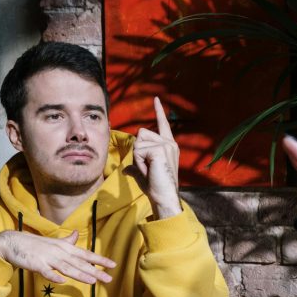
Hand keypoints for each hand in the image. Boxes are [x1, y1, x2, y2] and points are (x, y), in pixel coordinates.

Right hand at [0, 230, 115, 284]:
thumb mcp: (54, 241)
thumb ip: (67, 240)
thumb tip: (76, 234)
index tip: (113, 265)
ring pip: (67, 268)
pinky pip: (46, 272)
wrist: (13, 243)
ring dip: (80, 274)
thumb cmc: (35, 244)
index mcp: (65, 247)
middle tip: (109, 279)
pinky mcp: (36, 264)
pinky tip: (62, 281)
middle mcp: (59, 252)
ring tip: (93, 281)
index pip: (86, 254)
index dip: (100, 259)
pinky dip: (54, 276)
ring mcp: (48, 258)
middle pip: (80, 263)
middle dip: (95, 271)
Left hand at [131, 97, 181, 219]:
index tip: (156, 98)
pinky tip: (150, 170)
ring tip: (150, 170)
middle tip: (148, 168)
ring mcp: (166, 145)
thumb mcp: (143, 174)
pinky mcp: (160, 149)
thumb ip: (136, 167)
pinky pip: (138, 151)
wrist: (165, 197)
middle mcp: (169, 143)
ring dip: (138, 158)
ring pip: (138, 142)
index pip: (162, 124)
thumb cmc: (156, 188)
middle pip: (141, 134)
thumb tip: (127, 169)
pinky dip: (140, 162)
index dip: (159, 111)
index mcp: (169, 145)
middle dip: (138, 151)